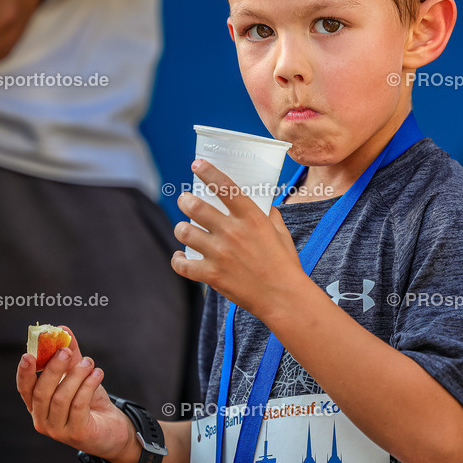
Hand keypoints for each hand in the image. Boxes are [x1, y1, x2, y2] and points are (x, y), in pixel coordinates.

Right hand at [16, 327, 139, 462]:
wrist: (111, 428)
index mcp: (37, 405)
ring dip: (76, 376)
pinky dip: (88, 386)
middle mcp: (42, 419)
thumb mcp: (78, 375)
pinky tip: (97, 374)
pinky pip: (79, 406)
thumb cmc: (89, 402)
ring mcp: (58, 430)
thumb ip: (70, 355)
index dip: (24, 372)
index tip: (28, 354)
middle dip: (53, 369)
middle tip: (65, 351)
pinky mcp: (77, 434)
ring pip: (61, 398)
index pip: (24, 389)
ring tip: (89, 363)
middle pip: (41, 393)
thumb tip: (63, 329)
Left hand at [170, 159, 307, 316]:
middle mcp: (232, 232)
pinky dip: (178, 259)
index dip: (208, 172)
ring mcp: (220, 254)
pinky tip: (180, 256)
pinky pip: (182, 264)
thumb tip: (261, 204)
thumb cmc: (284, 264)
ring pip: (184, 232)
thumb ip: (268, 214)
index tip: (197, 164)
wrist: (284, 298)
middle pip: (195, 206)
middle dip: (185, 200)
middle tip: (185, 200)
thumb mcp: (280, 232)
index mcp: (251, 217)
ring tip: (184, 229)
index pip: (225, 186)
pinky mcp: (211, 275)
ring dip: (181, 229)